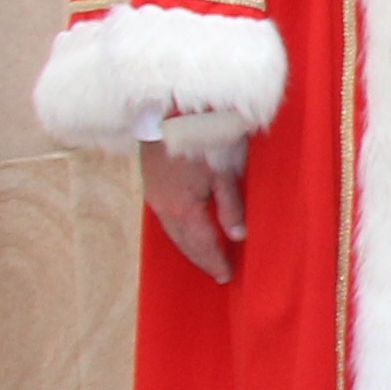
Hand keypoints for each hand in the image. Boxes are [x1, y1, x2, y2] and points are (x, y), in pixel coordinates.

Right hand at [142, 141, 246, 284]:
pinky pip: (166, 218)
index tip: (226, 276)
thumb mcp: (224, 172)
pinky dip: (180, 230)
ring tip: (205, 257)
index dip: (214, 261)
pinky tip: (188, 231)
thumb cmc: (202, 139)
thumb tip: (238, 236)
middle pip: (184, 242)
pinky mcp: (152, 185)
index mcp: (184, 209)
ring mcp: (155, 197)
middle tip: (217, 272)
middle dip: (201, 259)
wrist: (166, 113)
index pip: (202, 244)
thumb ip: (231, 205)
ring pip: (173, 231)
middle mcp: (165, 208)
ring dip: (189, 246)